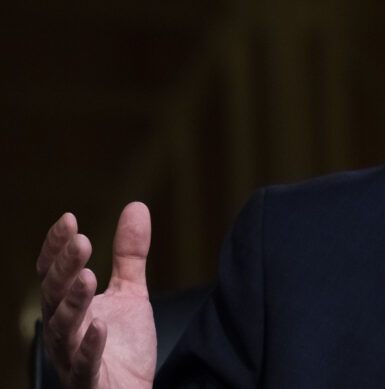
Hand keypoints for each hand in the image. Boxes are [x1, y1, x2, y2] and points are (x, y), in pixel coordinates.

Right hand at [37, 202, 156, 387]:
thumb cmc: (123, 345)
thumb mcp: (130, 292)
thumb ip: (129, 255)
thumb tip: (136, 206)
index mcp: (67, 306)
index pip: (53, 272)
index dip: (56, 247)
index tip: (68, 219)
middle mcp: (62, 329)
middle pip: (54, 295)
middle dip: (65, 267)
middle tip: (80, 241)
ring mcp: (71, 356)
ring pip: (63, 328)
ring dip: (74, 302)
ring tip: (87, 277)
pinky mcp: (88, 380)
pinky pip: (83, 363)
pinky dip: (89, 345)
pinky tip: (99, 325)